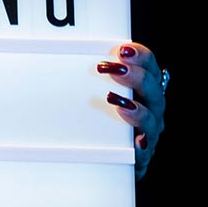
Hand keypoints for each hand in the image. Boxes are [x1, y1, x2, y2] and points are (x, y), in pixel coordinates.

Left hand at [97, 41, 166, 177]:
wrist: (106, 156)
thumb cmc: (99, 117)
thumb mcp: (93, 91)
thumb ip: (87, 76)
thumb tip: (54, 53)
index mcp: (143, 87)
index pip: (149, 66)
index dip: (140, 56)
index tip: (123, 50)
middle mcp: (151, 107)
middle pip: (153, 89)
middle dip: (135, 77)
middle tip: (113, 70)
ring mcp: (148, 131)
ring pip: (151, 119)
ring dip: (136, 110)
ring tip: (115, 101)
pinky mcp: (141, 155)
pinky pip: (145, 151)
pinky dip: (140, 146)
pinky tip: (134, 141)